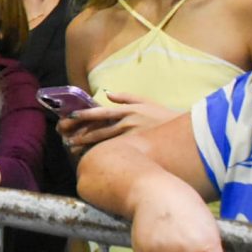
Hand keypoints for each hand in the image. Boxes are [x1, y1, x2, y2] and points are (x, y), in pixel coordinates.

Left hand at [59, 93, 178, 153]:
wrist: (187, 134)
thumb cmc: (165, 118)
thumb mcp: (147, 103)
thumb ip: (127, 97)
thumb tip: (109, 94)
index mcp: (127, 111)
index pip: (99, 112)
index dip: (82, 116)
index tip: (68, 119)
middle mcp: (126, 123)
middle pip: (97, 127)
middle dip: (78, 132)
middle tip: (64, 137)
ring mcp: (130, 137)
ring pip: (102, 141)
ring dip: (85, 144)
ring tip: (71, 147)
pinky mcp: (135, 149)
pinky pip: (114, 152)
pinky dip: (100, 153)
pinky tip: (90, 158)